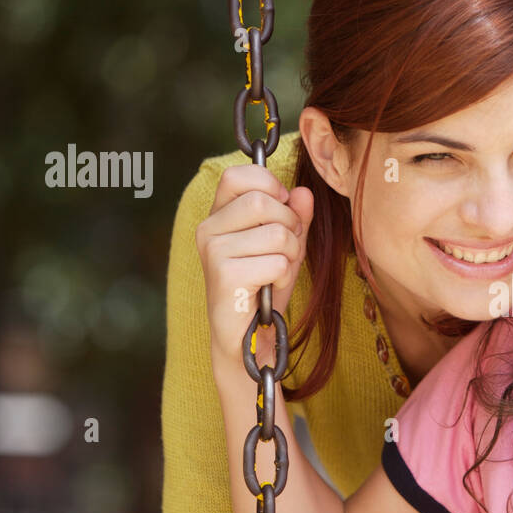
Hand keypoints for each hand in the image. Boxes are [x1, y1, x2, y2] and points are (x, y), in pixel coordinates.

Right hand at [196, 163, 314, 368]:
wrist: (248, 337)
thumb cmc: (264, 288)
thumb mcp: (284, 246)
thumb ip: (294, 217)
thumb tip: (303, 193)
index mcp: (218, 215)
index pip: (238, 175)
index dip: (268, 184)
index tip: (282, 205)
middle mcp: (209, 229)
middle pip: (262, 201)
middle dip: (289, 224)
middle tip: (287, 248)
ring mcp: (213, 251)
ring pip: (276, 233)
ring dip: (290, 254)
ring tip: (277, 272)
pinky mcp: (224, 275)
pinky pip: (276, 262)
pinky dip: (284, 276)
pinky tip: (270, 288)